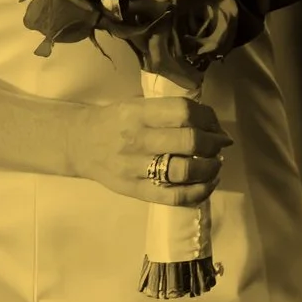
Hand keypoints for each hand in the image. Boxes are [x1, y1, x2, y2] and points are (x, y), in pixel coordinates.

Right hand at [63, 96, 233, 206]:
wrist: (80, 143)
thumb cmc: (116, 120)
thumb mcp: (138, 104)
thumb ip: (170, 110)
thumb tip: (213, 123)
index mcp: (139, 113)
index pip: (183, 112)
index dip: (208, 118)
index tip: (216, 125)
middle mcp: (138, 139)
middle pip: (189, 141)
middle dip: (214, 143)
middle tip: (220, 144)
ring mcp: (135, 168)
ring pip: (184, 171)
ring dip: (210, 168)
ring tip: (216, 164)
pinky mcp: (135, 191)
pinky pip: (173, 197)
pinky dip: (198, 192)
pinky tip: (208, 184)